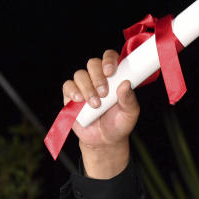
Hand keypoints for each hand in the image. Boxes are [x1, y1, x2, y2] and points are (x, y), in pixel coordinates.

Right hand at [62, 49, 139, 178]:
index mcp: (114, 77)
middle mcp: (98, 78)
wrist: (104, 141)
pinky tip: (79, 100)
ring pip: (80, 75)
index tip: (111, 71)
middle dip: (98, 77)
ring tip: (95, 104)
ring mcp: (83, 85)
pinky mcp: (71, 96)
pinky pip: (68, 86)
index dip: (109, 60)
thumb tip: (126, 84)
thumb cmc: (119, 123)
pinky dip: (73, 91)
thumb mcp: (129, 114)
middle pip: (93, 64)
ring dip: (87, 88)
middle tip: (104, 93)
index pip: (110, 58)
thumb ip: (129, 99)